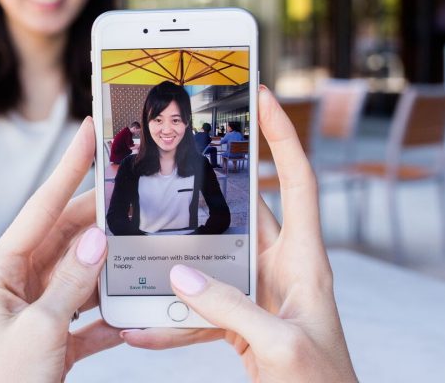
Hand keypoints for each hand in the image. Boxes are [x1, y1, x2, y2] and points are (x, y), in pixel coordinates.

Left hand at [0, 118, 121, 381]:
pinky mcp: (51, 339)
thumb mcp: (40, 332)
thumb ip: (71, 282)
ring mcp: (32, 310)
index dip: (68, 168)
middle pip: (64, 238)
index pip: (39, 208)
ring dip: (109, 267)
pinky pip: (85, 315)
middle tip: (135, 192)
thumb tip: (97, 239)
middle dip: (100, 218)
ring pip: (79, 274)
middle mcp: (13, 283)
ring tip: (144, 243)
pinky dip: (108, 314)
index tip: (88, 133)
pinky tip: (135, 311)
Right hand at [122, 86, 357, 382]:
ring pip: (212, 259)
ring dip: (177, 260)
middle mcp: (282, 270)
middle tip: (176, 153)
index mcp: (305, 263)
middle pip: (244, 210)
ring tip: (139, 245)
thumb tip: (180, 276)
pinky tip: (143, 328)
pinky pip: (200, 310)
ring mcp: (260, 295)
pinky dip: (171, 320)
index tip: (261, 97)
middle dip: (209, 184)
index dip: (282, 137)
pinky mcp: (242, 324)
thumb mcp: (281, 346)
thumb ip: (231, 308)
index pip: (297, 182)